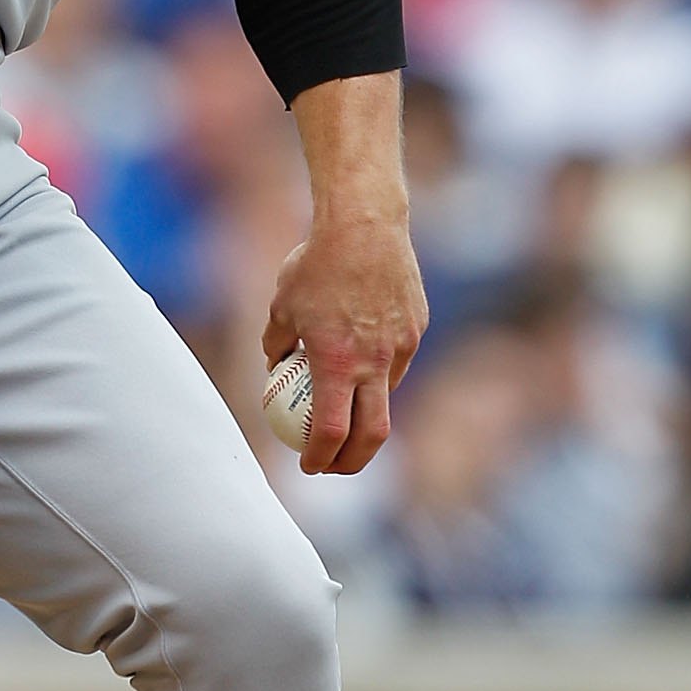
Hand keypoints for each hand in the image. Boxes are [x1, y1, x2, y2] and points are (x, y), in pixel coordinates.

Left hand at [262, 209, 426, 475]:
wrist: (365, 224)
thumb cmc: (315, 264)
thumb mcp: (281, 306)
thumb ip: (276, 343)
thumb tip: (274, 368)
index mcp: (337, 363)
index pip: (331, 432)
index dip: (320, 457)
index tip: (308, 466)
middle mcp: (374, 362)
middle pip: (372, 435)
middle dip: (353, 462)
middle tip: (334, 466)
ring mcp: (401, 347)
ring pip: (386, 396)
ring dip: (366, 414)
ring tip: (345, 412)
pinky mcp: (416, 329)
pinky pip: (397, 363)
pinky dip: (379, 374)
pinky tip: (362, 359)